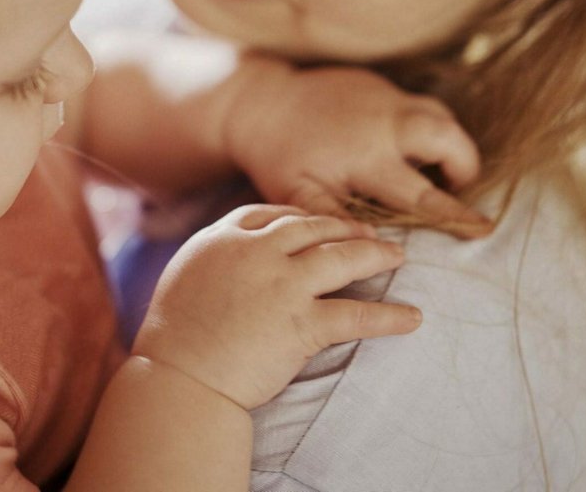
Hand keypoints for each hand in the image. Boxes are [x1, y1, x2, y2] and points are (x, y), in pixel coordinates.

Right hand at [132, 205, 420, 410]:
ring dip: (375, 254)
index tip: (317, 222)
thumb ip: (215, 258)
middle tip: (367, 232)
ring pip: (342, 257)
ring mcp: (283, 285)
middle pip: (313, 226)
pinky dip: (389, 317)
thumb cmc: (173, 335)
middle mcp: (256, 252)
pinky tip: (412, 317)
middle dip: (344, 227)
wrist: (180, 373)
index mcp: (223, 238)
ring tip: (397, 256)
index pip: (270, 213)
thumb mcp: (185, 274)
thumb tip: (231, 257)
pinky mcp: (302, 323)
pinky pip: (356, 314)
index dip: (299, 216)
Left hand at [226, 62, 490, 237]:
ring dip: (449, 142)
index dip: (455, 214)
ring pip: (439, 115)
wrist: (260, 102)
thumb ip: (337, 219)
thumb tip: (377, 246)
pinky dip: (426, 125)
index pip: (422, 193)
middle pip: (448, 138)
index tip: (483, 228)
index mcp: (367, 157)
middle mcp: (385, 122)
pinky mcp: (378, 82)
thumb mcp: (299, 194)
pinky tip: (411, 147)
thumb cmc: (279, 157)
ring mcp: (384, 96)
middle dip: (465, 164)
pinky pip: (416, 104)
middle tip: (458, 188)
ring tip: (438, 169)